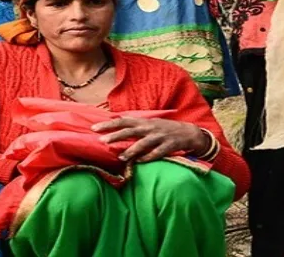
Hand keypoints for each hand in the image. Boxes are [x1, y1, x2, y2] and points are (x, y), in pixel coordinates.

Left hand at [92, 117, 209, 162]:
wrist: (189, 132)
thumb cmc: (165, 129)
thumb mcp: (149, 123)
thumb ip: (134, 124)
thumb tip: (114, 122)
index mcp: (144, 122)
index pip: (123, 121)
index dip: (108, 124)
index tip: (94, 128)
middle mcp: (150, 128)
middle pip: (130, 130)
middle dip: (116, 135)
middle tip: (102, 140)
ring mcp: (160, 136)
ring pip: (143, 143)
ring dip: (131, 150)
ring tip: (120, 156)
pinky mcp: (169, 146)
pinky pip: (157, 153)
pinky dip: (148, 157)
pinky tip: (140, 162)